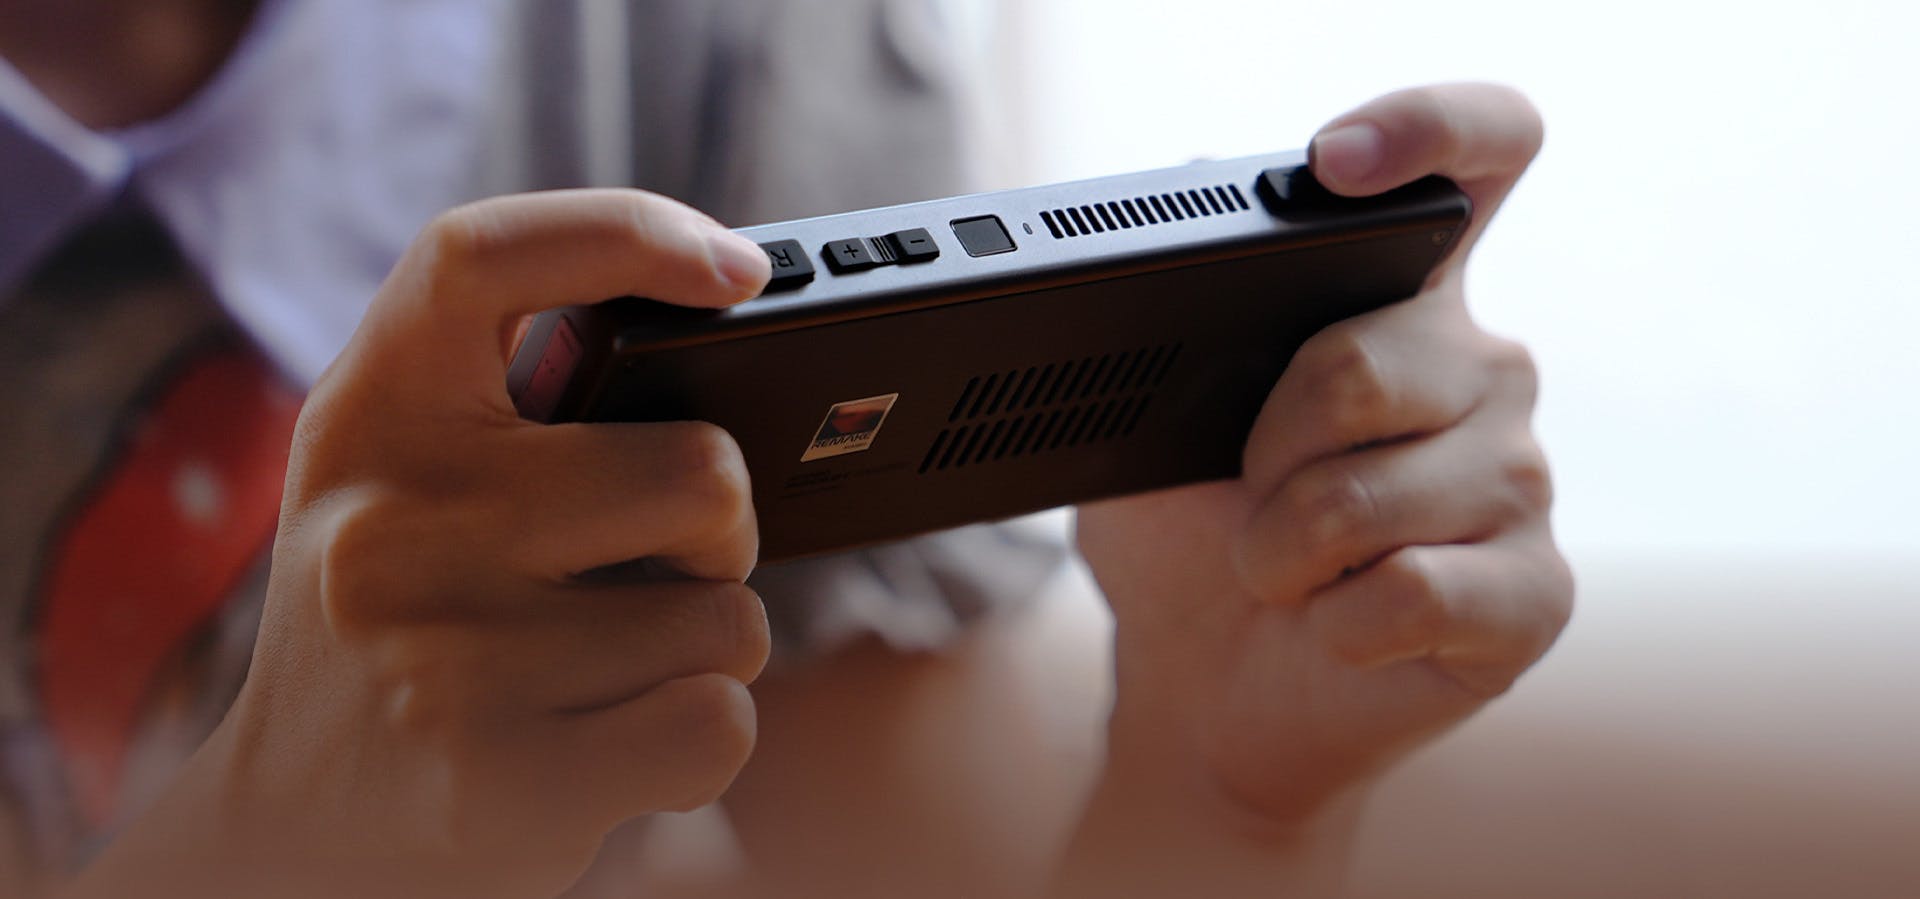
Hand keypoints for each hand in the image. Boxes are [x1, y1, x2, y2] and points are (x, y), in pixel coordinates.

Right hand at [68, 192, 774, 897]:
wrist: (293, 822)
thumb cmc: (393, 620)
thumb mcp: (396, 476)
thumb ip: (507, 400)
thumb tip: (718, 318)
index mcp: (369, 418)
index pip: (480, 257)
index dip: (626, 231)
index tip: (735, 271)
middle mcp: (390, 526)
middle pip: (701, 474)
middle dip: (721, 532)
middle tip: (659, 564)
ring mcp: (443, 660)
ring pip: (730, 619)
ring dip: (703, 648)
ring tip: (600, 668)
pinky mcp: (500, 781)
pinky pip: (718, 722)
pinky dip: (703, 734)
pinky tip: (616, 741)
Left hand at [1074, 84, 1572, 844]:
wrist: (1202, 696)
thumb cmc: (1188, 547)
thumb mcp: (1152, 423)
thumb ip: (1185, 322)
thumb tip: (1189, 204)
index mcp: (1404, 298)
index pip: (1481, 154)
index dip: (1430, 125)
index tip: (1335, 160)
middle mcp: (1482, 368)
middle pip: (1369, 358)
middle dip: (1261, 453)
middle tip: (1243, 505)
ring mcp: (1521, 479)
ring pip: (1373, 491)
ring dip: (1279, 554)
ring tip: (1279, 576)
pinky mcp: (1535, 592)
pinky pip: (1409, 590)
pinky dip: (1333, 625)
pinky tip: (1335, 630)